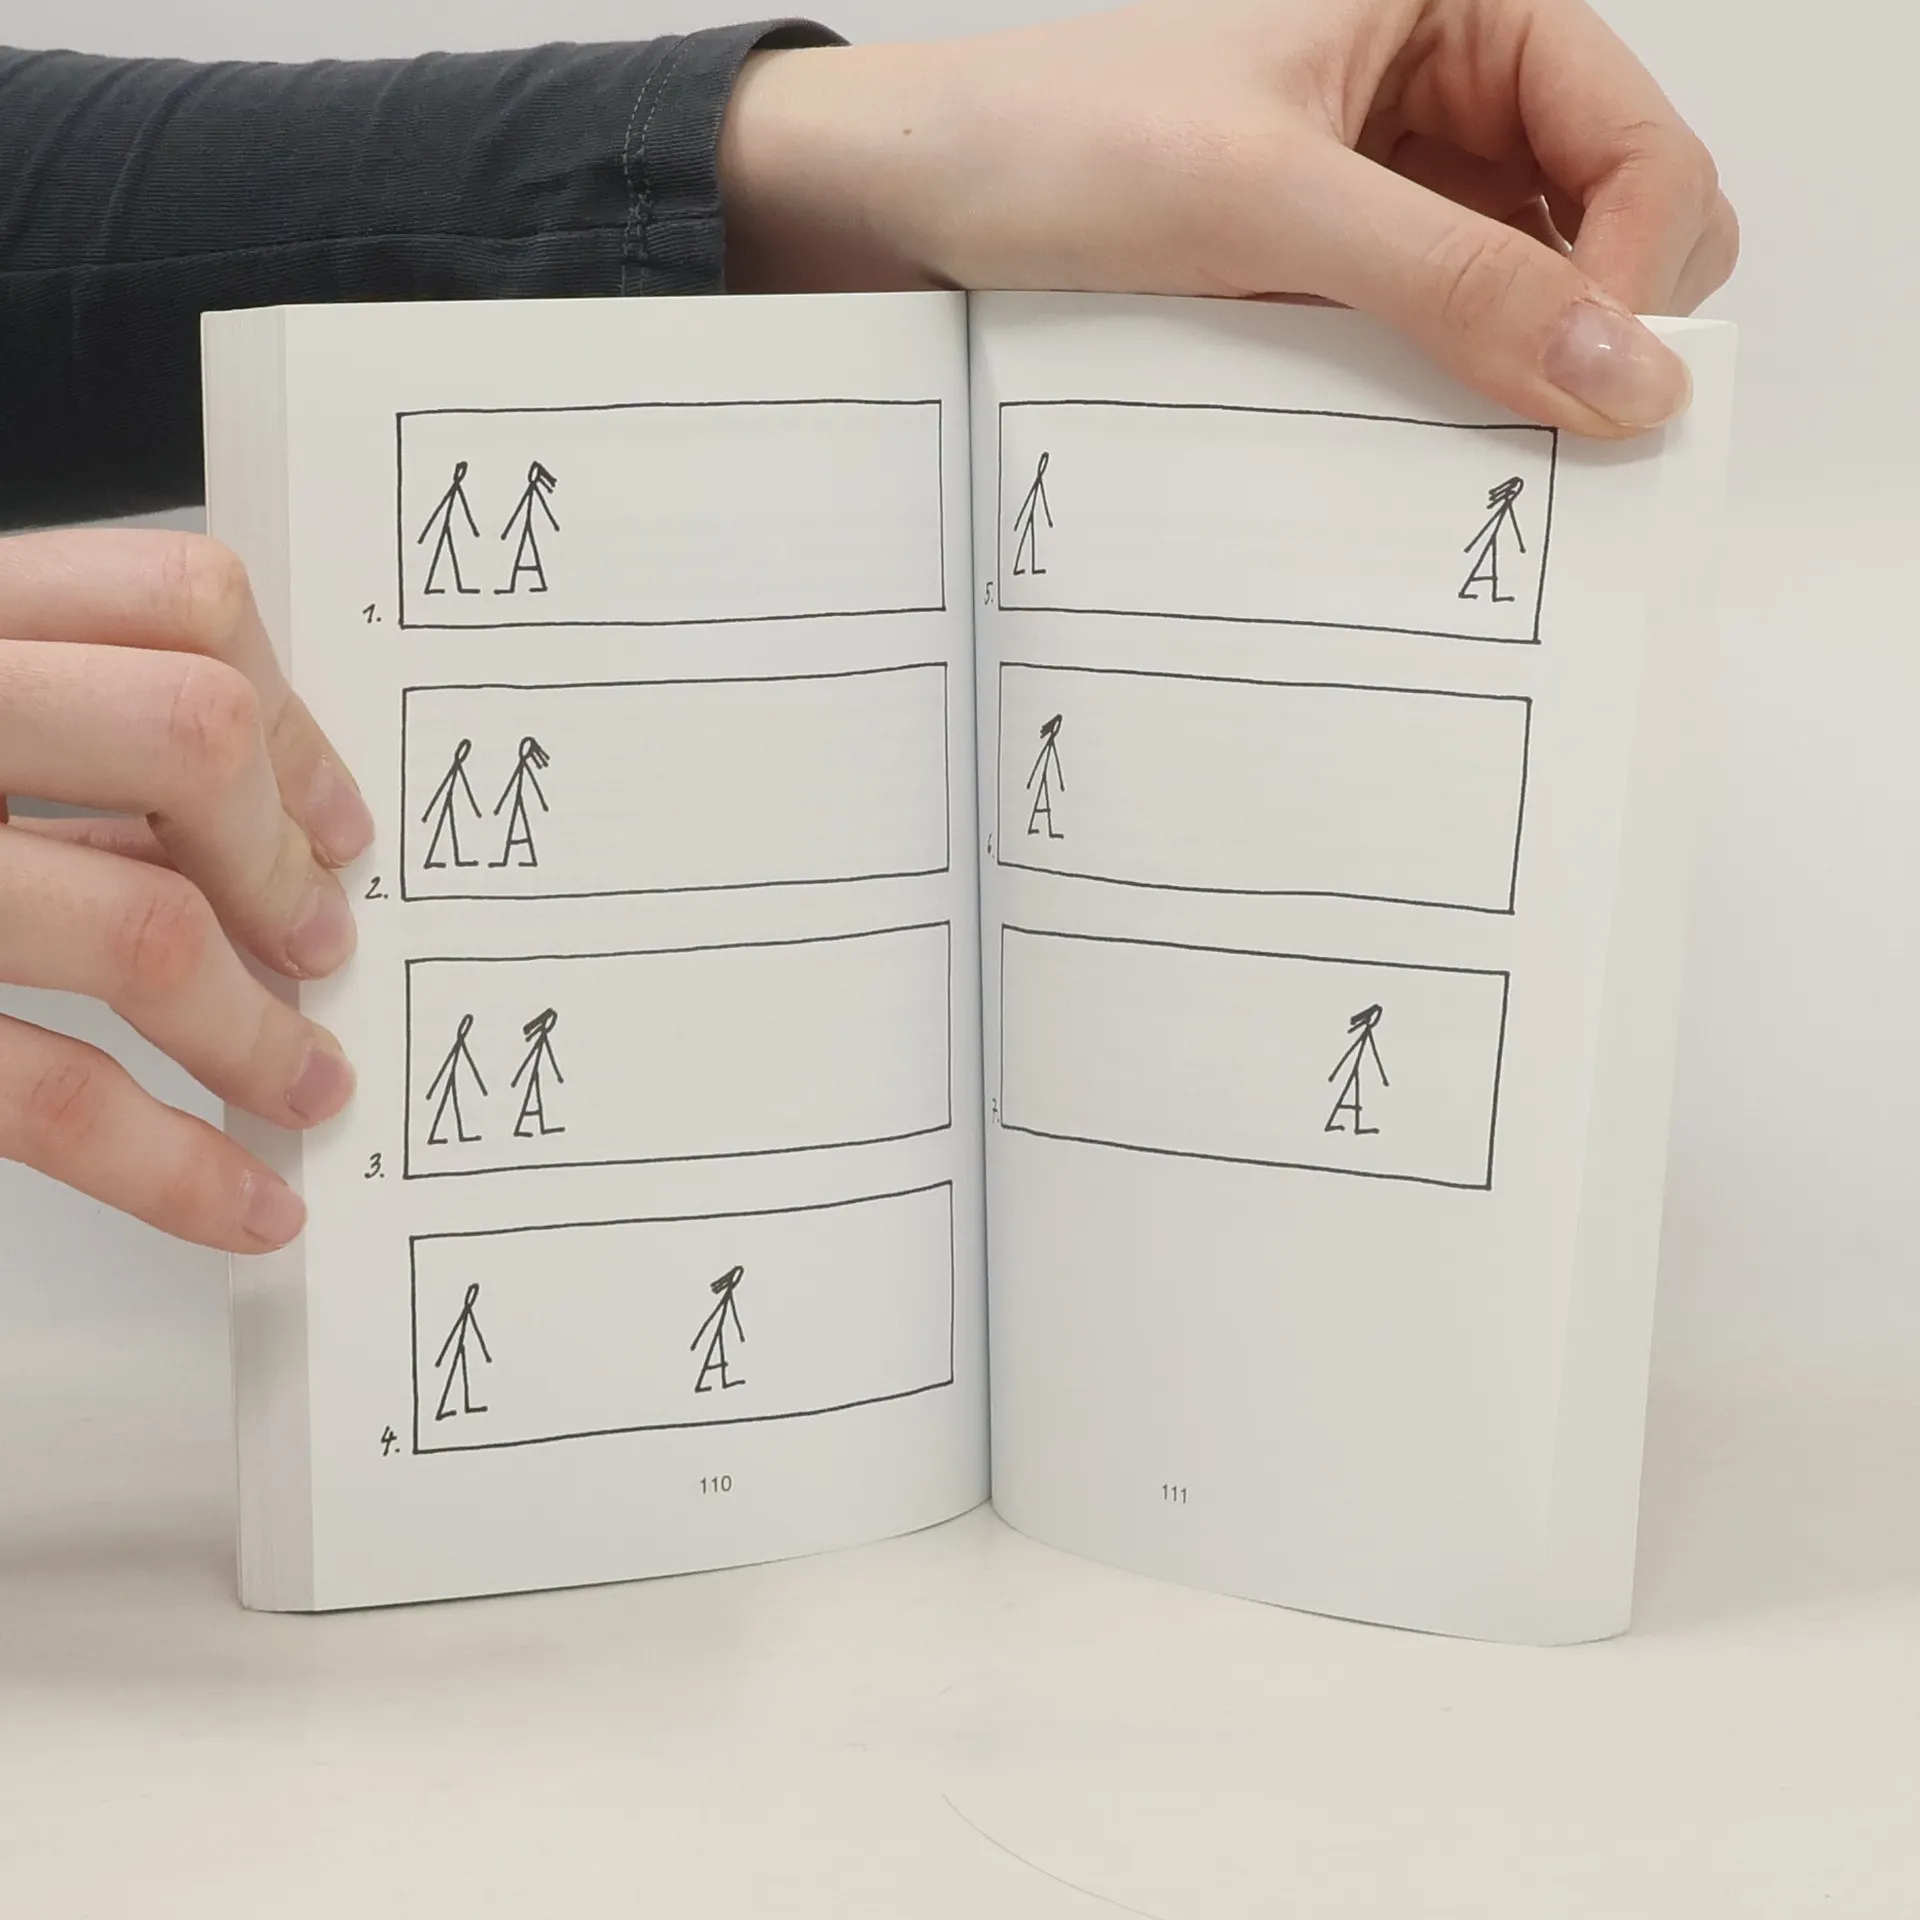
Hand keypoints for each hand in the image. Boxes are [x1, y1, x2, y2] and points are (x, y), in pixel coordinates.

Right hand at [0, 531, 371, 1250]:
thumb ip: (35, 707)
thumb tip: (249, 800)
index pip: (173, 599)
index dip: (293, 721)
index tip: (333, 820)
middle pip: (187, 734)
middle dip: (281, 860)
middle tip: (319, 943)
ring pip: (134, 926)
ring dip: (256, 1031)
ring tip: (304, 1083)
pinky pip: (41, 1091)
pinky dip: (172, 1165)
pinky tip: (236, 1200)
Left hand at [722, 0, 1736, 434]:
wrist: (905, 199)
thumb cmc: (1053, 143)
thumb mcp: (1264, 202)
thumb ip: (1452, 280)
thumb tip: (1629, 373)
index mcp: (1457, 8)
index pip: (1641, 144)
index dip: (1641, 272)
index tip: (1598, 396)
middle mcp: (1442, 91)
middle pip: (1613, 222)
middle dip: (1597, 326)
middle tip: (1542, 435)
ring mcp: (1390, 187)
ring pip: (1530, 294)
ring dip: (1517, 371)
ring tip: (1464, 446)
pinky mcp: (1332, 268)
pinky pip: (1435, 338)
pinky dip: (1441, 393)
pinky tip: (1405, 440)